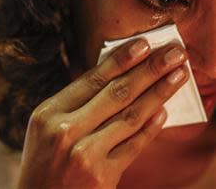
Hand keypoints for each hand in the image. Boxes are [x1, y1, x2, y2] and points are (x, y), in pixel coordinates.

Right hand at [15, 39, 188, 188]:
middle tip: (174, 53)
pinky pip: (134, 145)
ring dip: (158, 93)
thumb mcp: (45, 125)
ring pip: (130, 116)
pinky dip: (151, 127)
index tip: (144, 44)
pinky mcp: (102, 176)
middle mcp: (65, 130)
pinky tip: (163, 111)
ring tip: (177, 76)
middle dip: (149, 70)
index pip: (91, 80)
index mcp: (48, 112)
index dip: (120, 60)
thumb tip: (113, 75)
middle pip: (116, 93)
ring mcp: (85, 154)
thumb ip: (73, 103)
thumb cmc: (43, 159)